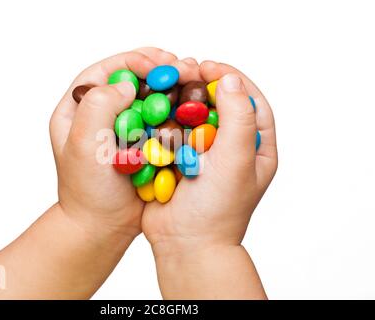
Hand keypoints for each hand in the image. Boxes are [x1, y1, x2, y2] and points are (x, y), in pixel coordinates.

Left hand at [50, 47, 184, 236]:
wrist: (103, 226)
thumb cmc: (87, 190)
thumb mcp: (83, 146)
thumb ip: (98, 108)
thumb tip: (128, 83)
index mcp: (77, 107)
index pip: (105, 71)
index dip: (133, 60)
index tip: (158, 62)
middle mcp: (100, 113)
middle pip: (130, 79)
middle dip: (157, 68)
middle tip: (180, 65)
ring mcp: (123, 128)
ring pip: (148, 96)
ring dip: (170, 86)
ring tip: (191, 78)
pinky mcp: (142, 142)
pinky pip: (160, 118)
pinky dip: (176, 109)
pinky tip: (191, 105)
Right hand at [141, 60, 277, 298]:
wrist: (185, 244)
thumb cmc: (217, 208)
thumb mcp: (236, 160)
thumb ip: (238, 117)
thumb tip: (229, 79)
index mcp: (255, 148)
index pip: (250, 102)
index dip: (231, 79)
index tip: (208, 66)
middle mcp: (231, 149)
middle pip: (220, 106)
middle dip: (202, 88)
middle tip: (183, 74)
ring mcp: (203, 155)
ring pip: (192, 117)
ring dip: (179, 104)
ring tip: (166, 92)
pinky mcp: (179, 161)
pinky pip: (173, 133)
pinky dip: (163, 122)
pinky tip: (153, 114)